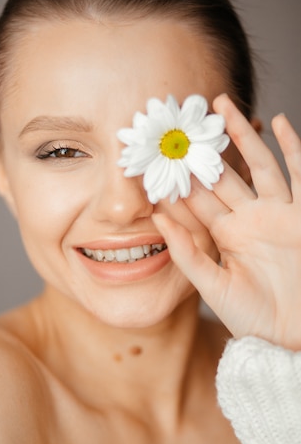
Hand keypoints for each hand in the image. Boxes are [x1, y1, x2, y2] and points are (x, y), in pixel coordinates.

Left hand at [152, 94, 300, 349]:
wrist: (292, 337)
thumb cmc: (254, 319)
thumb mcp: (213, 287)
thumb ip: (187, 253)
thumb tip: (156, 219)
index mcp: (225, 235)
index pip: (197, 200)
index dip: (179, 177)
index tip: (157, 153)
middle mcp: (249, 220)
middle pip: (224, 175)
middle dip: (204, 148)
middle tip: (184, 119)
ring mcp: (278, 214)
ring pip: (258, 165)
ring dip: (241, 137)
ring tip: (221, 106)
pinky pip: (299, 174)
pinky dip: (292, 148)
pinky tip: (278, 122)